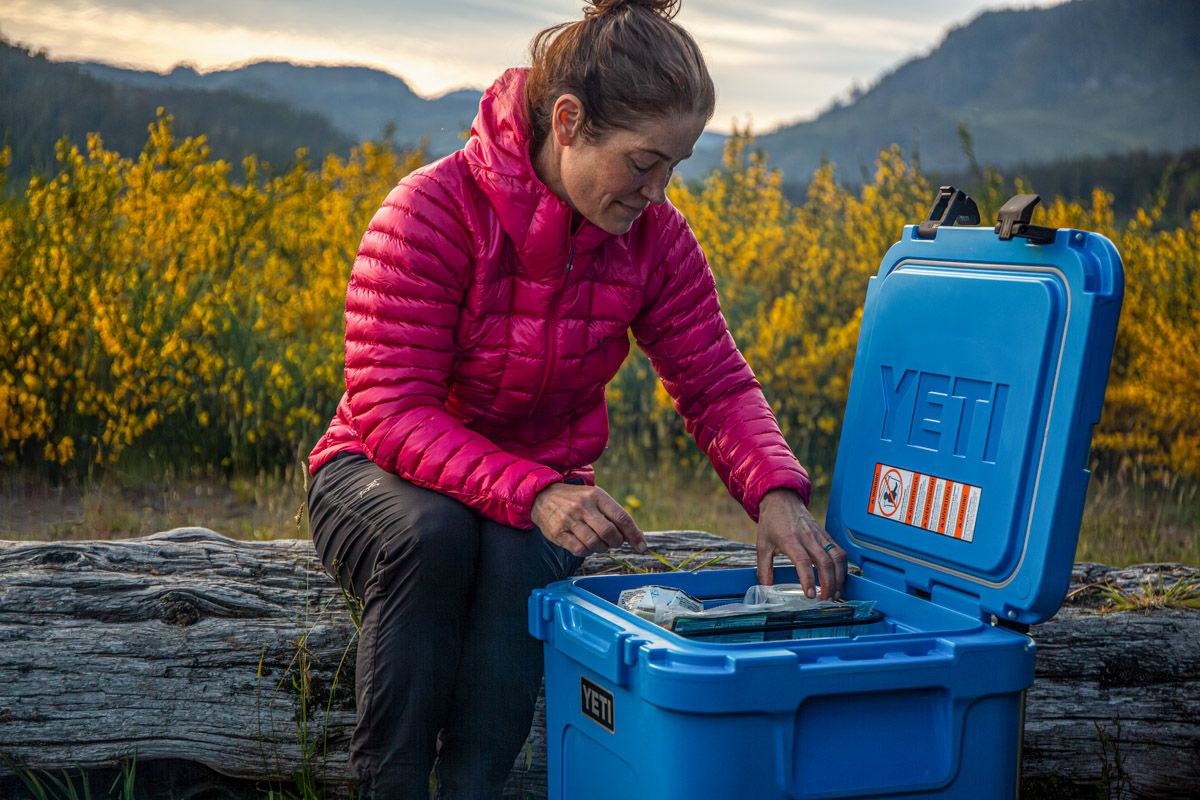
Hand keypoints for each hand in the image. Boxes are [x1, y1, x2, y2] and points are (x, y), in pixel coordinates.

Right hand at [531, 483, 647, 556]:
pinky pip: (580, 550)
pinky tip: (586, 545)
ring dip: (601, 548)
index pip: (622, 517)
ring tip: (598, 543)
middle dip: (616, 542)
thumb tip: (634, 537)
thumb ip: (613, 514)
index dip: (634, 534)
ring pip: (595, 543)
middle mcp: (583, 506)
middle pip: (609, 532)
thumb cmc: (576, 500)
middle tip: (613, 542)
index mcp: (597, 495)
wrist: (543, 496)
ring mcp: (569, 519)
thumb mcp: (595, 498)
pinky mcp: (558, 533)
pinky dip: (587, 551)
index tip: (642, 546)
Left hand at [756, 488, 846, 599]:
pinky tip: (839, 578)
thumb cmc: (771, 521)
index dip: (808, 579)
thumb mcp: (762, 545)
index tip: (810, 595)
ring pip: (836, 557)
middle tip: (826, 599)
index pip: (803, 561)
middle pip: (825, 562)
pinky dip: (842, 566)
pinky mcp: (826, 534)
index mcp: (790, 539)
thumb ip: (763, 568)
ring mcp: (819, 535)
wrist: (781, 499)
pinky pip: (839, 551)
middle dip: (829, 584)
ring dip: (839, 577)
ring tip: (835, 593)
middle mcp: (808, 537)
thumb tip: (765, 588)